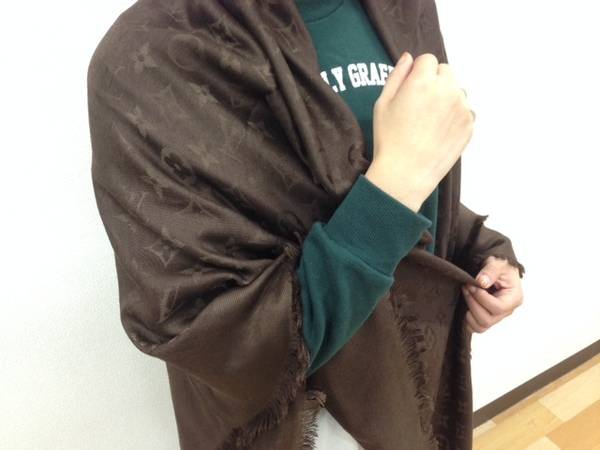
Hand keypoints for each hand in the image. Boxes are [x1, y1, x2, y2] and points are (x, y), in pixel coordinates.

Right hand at [366, 51, 474, 212]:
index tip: (411, 89)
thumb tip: (409, 58)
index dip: (418, 73)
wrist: (406, 173)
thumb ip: (396, 76)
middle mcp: (446, 90)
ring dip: (447, 98)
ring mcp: (462, 107)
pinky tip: (438, 132)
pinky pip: (465, 110)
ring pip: (457, 91)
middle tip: (420, 106)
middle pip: (446, 72)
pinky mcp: (469, 124)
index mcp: (422, 81)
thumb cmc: (389, 139)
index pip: (428, 60)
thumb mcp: (382, 104)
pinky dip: (454, 116)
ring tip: (429, 121)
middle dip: (434, 82)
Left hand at [461, 255, 523, 333]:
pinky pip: (476, 327)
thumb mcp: (498, 263)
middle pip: (487, 319)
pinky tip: (466, 304)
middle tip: (466, 287)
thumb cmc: (500, 266)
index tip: (472, 285)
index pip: (497, 307)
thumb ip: (491, 271)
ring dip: (469, 312)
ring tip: (466, 294)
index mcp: (514, 298)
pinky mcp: (488, 318)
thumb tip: (482, 282)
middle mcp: (507, 310)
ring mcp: (497, 316)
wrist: (496, 269)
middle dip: (472, 303)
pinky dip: (468, 320)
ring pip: (481, 326)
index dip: (481, 298)